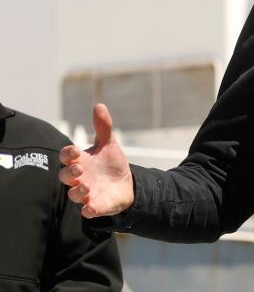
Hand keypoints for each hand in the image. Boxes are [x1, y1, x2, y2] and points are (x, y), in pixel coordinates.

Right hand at [58, 103, 134, 217]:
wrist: (126, 184)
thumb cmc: (111, 163)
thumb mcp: (109, 144)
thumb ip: (103, 127)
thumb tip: (99, 105)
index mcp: (80, 161)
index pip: (66, 157)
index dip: (67, 154)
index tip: (75, 151)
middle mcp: (79, 177)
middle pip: (65, 176)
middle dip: (69, 173)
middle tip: (79, 169)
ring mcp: (85, 193)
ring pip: (73, 194)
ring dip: (77, 192)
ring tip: (86, 187)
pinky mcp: (95, 206)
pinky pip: (87, 211)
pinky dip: (88, 210)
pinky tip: (92, 208)